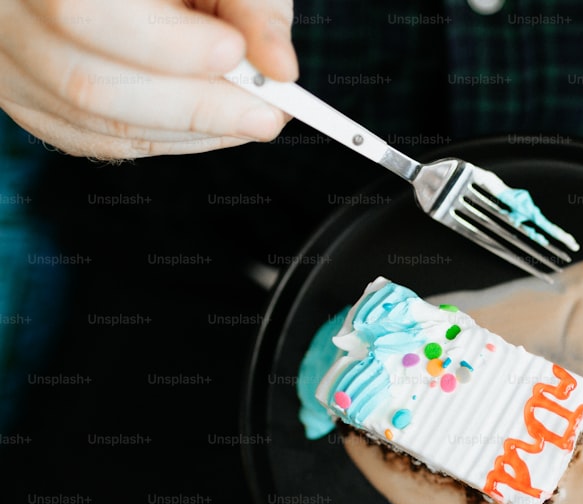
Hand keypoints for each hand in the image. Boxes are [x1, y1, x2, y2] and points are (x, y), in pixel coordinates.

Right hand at [0, 0, 297, 158]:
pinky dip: (157, 138)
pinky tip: (204, 127)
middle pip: (87, 82)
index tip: (236, 56)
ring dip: (184, 130)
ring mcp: (5, 56)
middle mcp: (5, 10)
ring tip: (247, 117)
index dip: (168, 47)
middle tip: (266, 113)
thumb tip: (282, 68)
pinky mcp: (20, 93)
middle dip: (192, 106)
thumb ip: (248, 3)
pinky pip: (86, 136)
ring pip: (89, 120)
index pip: (84, 13)